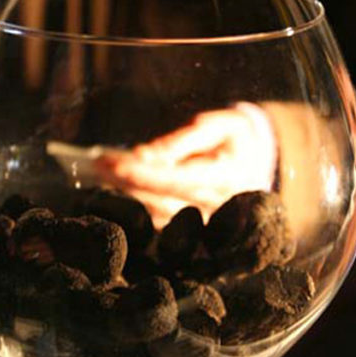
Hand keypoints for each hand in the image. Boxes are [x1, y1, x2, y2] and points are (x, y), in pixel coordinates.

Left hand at [94, 103, 276, 227]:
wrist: (257, 163)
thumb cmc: (234, 139)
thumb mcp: (221, 125)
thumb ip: (186, 138)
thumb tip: (146, 154)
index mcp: (229, 177)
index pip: (181, 178)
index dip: (147, 174)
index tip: (116, 164)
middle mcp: (218, 205)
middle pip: (164, 199)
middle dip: (128, 182)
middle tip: (99, 164)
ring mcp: (205, 222)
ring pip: (157, 214)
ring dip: (125, 194)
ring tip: (100, 172)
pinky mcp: (193, 231)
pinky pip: (158, 223)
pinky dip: (133, 207)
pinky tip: (111, 188)